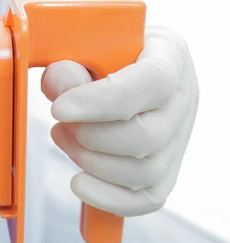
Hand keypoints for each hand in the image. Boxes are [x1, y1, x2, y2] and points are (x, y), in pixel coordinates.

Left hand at [41, 26, 198, 216]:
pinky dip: (108, 198)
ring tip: (63, 136)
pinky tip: (78, 182)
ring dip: (91, 162)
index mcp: (170, 56)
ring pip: (144, 172)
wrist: (124, 64)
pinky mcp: (165, 170)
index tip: (60, 108)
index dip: (103, 101)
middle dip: (89, 136)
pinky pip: (146, 199)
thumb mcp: (88, 43)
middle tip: (60, 121)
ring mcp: (177, 139)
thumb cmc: (104, 52)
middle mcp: (183, 100)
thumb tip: (59, 82)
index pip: (152, 83)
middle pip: (146, 136)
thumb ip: (71, 60)